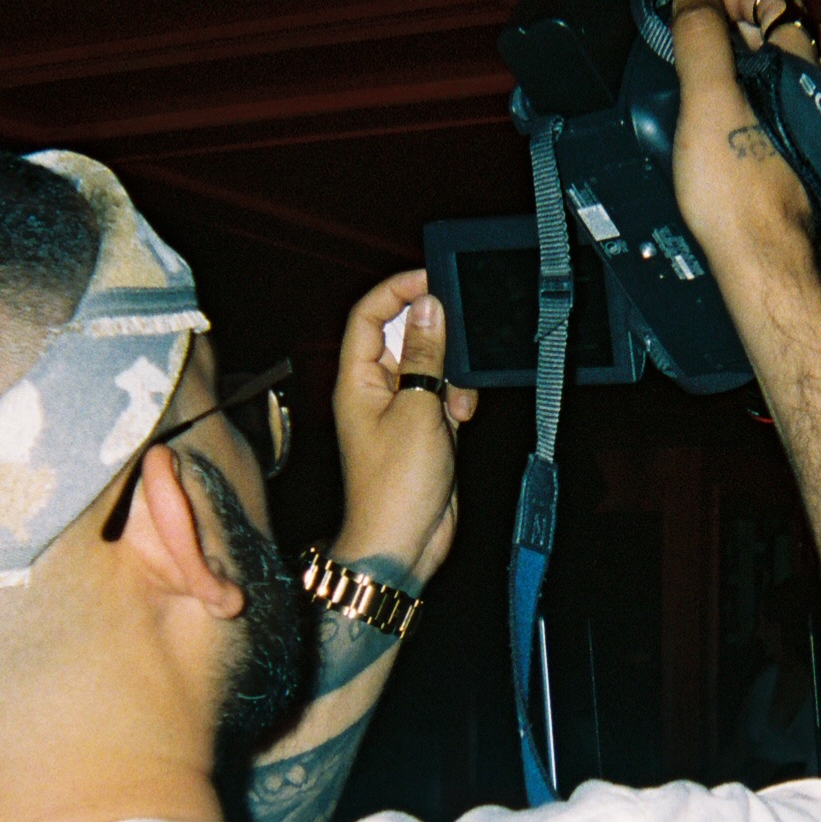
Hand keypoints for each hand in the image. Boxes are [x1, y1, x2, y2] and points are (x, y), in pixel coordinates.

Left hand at [328, 270, 477, 585]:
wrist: (402, 543)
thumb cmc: (396, 486)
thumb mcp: (416, 411)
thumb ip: (425, 357)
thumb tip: (428, 309)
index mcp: (357, 380)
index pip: (369, 317)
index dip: (396, 291)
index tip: (430, 278)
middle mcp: (375, 391)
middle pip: (404, 339)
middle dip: (436, 340)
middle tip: (461, 339)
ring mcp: (400, 412)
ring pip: (430, 369)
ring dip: (452, 378)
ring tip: (458, 403)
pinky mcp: (424, 432)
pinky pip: (444, 399)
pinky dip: (458, 402)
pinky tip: (462, 420)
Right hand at [665, 0, 820, 271]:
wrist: (766, 259)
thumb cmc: (739, 192)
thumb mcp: (707, 102)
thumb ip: (701, 40)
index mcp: (802, 68)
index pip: (776, 2)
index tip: (695, 1)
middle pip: (802, 29)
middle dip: (753, 19)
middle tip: (708, 30)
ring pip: (816, 67)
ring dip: (778, 54)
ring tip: (736, 63)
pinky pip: (814, 106)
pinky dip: (787, 92)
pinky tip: (761, 111)